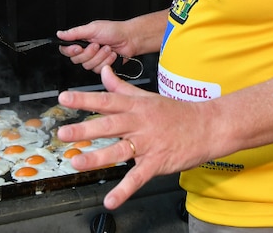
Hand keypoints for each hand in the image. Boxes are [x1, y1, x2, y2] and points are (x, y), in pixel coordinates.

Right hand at [56, 20, 133, 73]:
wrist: (130, 39)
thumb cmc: (114, 30)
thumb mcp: (93, 28)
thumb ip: (75, 33)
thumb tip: (60, 34)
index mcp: (81, 40)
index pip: (66, 50)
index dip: (71, 51)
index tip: (78, 48)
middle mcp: (86, 51)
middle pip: (76, 60)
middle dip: (89, 53)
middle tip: (98, 44)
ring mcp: (94, 59)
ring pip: (88, 66)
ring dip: (100, 56)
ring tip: (107, 48)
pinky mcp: (101, 66)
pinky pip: (98, 70)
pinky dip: (106, 61)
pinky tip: (111, 54)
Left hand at [56, 66, 214, 209]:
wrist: (208, 126)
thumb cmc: (177, 113)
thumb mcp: (148, 97)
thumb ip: (122, 87)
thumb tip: (104, 72)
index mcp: (137, 106)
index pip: (107, 100)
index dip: (85, 99)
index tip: (64, 98)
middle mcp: (140, 123)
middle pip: (109, 125)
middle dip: (85, 129)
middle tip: (63, 133)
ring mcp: (149, 143)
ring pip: (120, 150)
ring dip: (98, 157)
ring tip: (77, 162)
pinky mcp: (157, 162)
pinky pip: (138, 178)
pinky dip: (124, 190)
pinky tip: (110, 200)